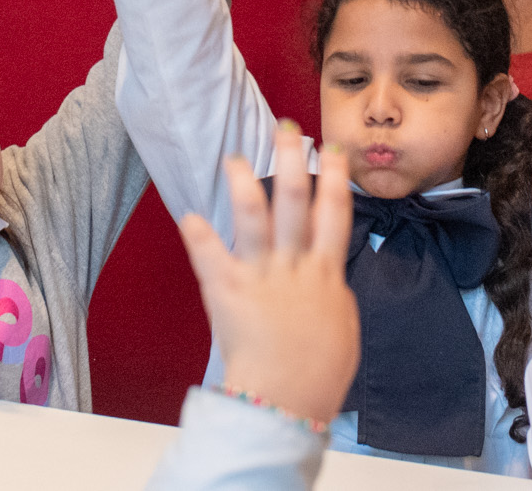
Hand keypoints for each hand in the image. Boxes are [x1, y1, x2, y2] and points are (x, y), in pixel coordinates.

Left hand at [180, 128, 359, 429]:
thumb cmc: (320, 376)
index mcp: (326, 276)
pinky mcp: (227, 291)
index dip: (337, 178)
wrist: (286, 403)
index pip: (335, 214)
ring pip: (253, 217)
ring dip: (243, 183)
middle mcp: (294, 266)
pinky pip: (210, 257)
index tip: (334, 148)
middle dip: (293, 160)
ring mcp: (260, 276)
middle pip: (296, 201)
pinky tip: (188, 215)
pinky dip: (198, 236)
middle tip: (286, 128)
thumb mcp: (343, 330)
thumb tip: (329, 280)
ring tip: (233, 157)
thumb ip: (334, 297)